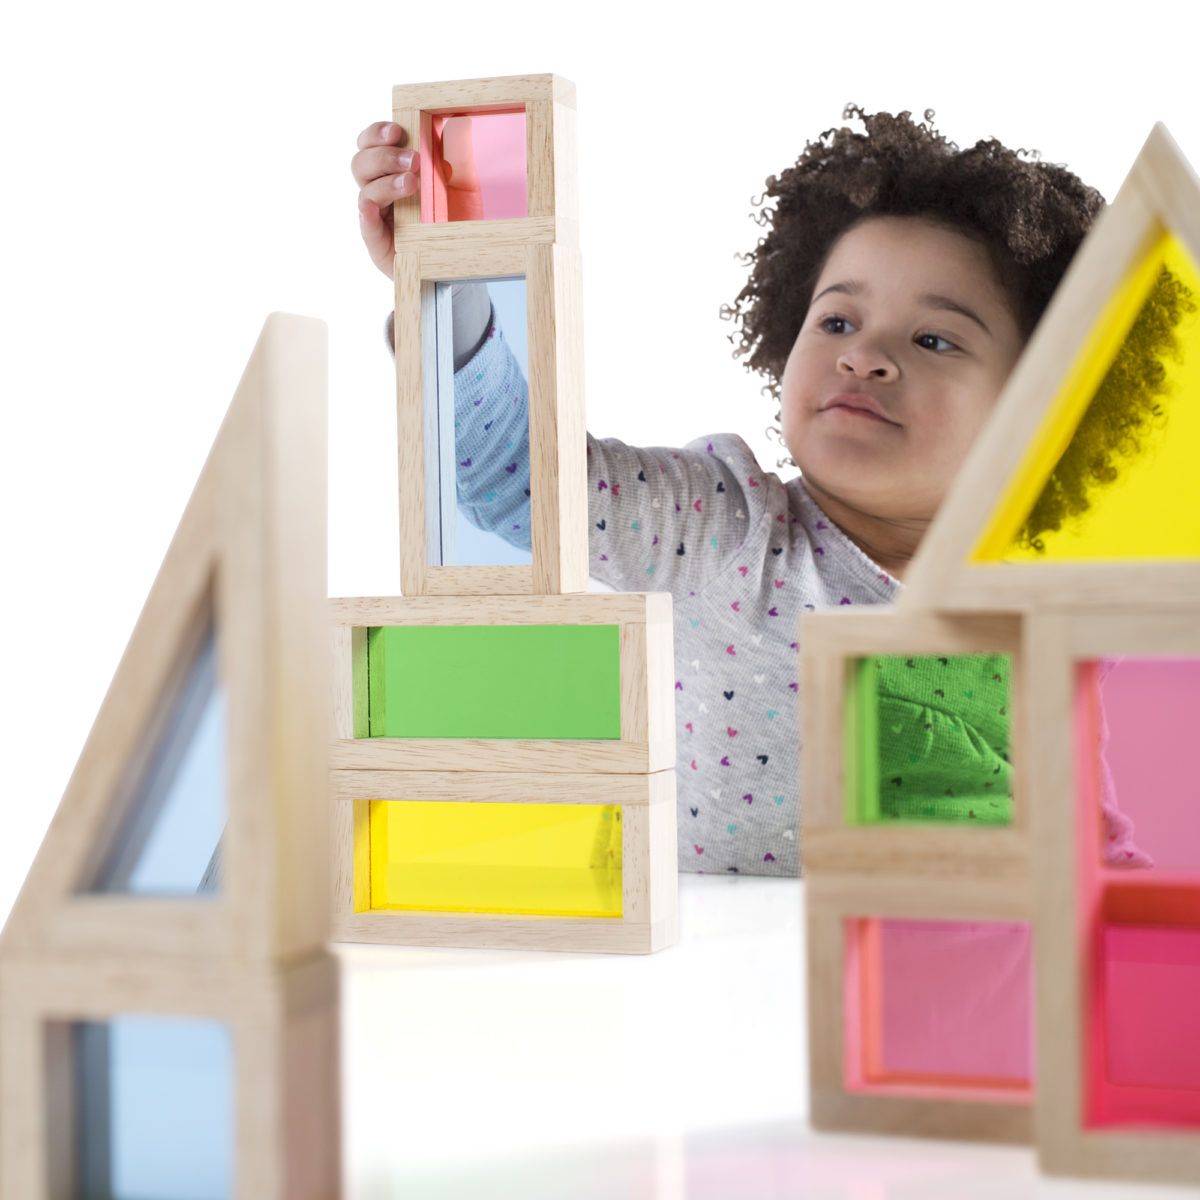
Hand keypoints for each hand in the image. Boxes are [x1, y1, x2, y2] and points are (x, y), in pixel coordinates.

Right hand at [353, 117, 487, 277]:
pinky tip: (371, 207)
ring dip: (386, 182)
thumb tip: (460, 124)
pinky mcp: (378, 242)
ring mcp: (377, 216)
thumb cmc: (453, 219)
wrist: (458, 259)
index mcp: (392, 169)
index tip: (397, 131)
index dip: (377, 134)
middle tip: (414, 160)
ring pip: (366, 191)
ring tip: (411, 183)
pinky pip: (366, 226)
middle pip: (362, 163)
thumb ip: (458, 158)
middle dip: (385, 156)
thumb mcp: (462, 185)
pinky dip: (367, 214)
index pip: (372, 144)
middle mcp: (380, 189)